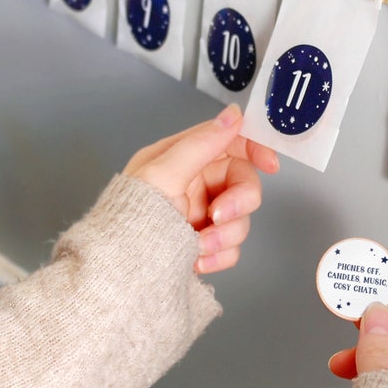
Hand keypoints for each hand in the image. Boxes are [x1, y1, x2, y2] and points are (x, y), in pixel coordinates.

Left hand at [123, 104, 278, 273]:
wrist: (117, 271)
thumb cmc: (129, 218)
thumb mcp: (164, 173)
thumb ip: (201, 144)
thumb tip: (233, 115)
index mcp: (182, 158)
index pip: (229, 142)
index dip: (254, 149)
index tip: (270, 165)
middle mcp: (194, 184)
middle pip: (242, 183)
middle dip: (238, 203)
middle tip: (218, 217)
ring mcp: (201, 216)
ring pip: (240, 218)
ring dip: (225, 235)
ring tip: (199, 246)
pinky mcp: (204, 244)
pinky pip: (231, 247)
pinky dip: (219, 256)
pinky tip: (196, 260)